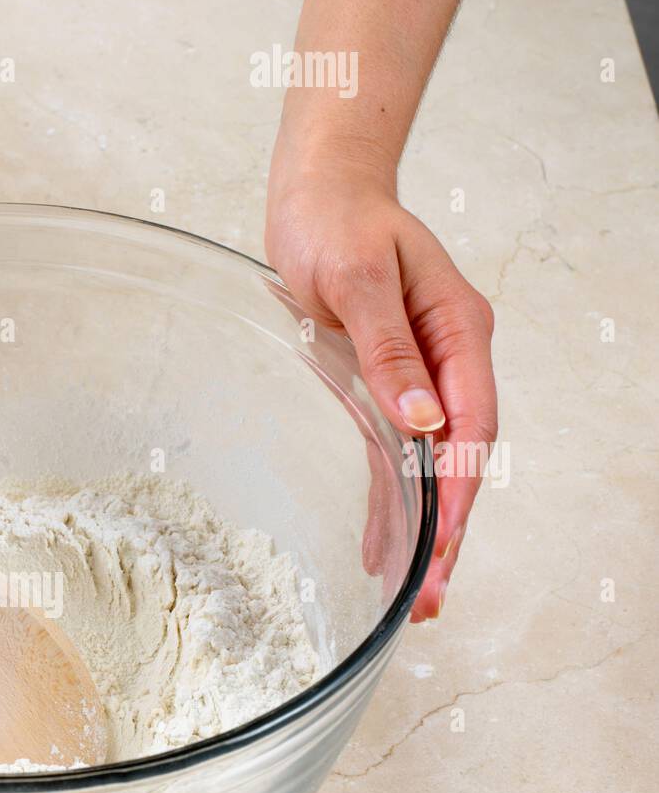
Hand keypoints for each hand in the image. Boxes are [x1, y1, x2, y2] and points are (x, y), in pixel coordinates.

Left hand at [265, 157, 495, 619]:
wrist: (320, 193)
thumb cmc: (337, 222)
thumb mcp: (355, 279)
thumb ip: (389, 349)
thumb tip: (422, 419)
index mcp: (457, 331)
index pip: (472, 426)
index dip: (461, 491)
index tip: (446, 545)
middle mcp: (448, 360)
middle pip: (459, 459)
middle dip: (448, 531)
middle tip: (430, 598)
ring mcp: (421, 375)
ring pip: (431, 467)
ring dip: (423, 530)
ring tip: (413, 596)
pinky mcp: (387, 386)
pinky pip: (396, 455)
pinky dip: (394, 501)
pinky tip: (385, 544)